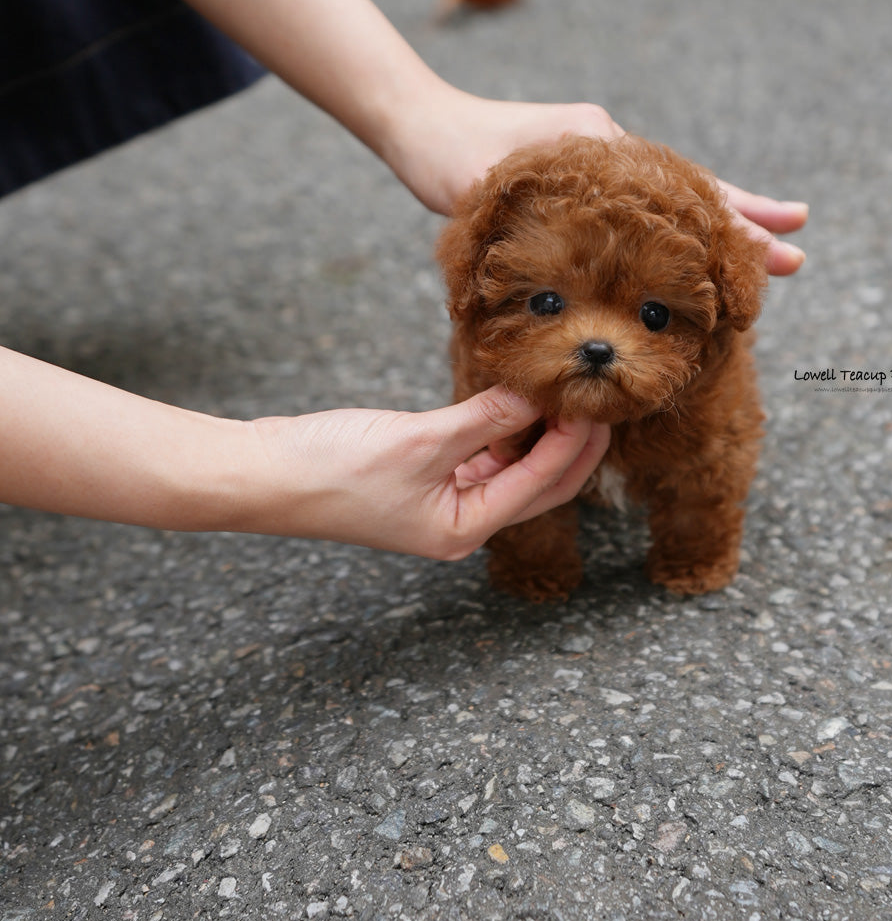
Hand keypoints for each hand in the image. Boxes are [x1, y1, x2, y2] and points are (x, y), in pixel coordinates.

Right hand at [245, 386, 609, 559]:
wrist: (266, 473)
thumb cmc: (334, 468)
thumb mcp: (422, 439)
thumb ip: (486, 418)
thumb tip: (538, 395)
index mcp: (463, 529)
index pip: (542, 484)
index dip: (573, 440)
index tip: (594, 399)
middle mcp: (460, 523)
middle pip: (537, 484)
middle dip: (569, 444)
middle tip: (595, 398)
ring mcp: (443, 503)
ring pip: (511, 468)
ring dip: (537, 434)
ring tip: (558, 391)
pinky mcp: (425, 479)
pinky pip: (481, 456)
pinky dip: (501, 430)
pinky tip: (512, 399)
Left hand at [388, 88, 806, 274]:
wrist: (420, 125)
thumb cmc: (451, 153)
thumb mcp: (488, 179)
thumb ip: (529, 208)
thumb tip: (579, 245)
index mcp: (603, 148)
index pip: (682, 189)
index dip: (734, 218)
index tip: (782, 238)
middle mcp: (613, 154)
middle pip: (694, 194)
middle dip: (747, 225)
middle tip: (798, 258)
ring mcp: (603, 168)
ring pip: (675, 202)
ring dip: (720, 228)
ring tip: (771, 252)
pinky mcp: (586, 183)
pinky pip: (644, 211)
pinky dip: (675, 230)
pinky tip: (693, 252)